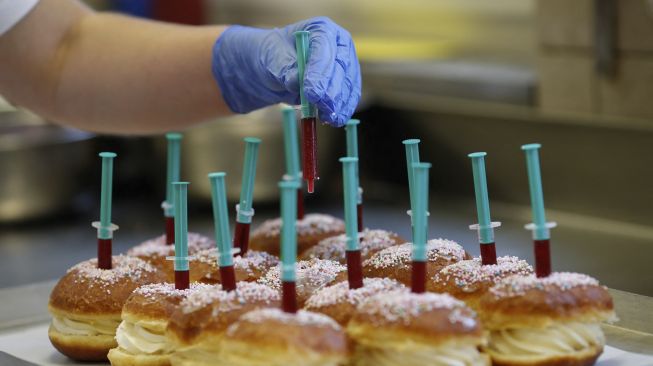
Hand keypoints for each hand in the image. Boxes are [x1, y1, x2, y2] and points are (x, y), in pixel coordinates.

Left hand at [212, 17, 360, 126]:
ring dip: (340, 103)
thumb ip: (285, 68)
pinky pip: (350, 96)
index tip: (311, 92)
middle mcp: (338, 43)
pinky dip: (344, 109)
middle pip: (341, 67)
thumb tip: (297, 81)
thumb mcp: (273, 59)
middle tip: (322, 107)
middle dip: (332, 91)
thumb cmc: (274, 57)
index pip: (324, 47)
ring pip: (348, 84)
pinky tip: (334, 119)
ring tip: (328, 118)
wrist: (276, 69)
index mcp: (320, 28)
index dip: (319, 71)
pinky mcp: (346, 82)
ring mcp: (346, 63)